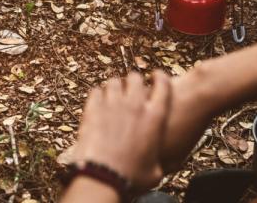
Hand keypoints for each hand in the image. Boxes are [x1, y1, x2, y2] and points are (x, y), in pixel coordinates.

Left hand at [72, 71, 170, 190]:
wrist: (104, 177)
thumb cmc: (132, 179)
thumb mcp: (154, 172)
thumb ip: (157, 161)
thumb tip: (157, 165)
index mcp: (155, 116)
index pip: (163, 84)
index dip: (160, 77)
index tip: (156, 76)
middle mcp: (135, 105)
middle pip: (135, 78)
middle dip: (134, 80)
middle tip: (132, 86)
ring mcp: (112, 104)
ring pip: (114, 82)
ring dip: (115, 86)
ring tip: (113, 92)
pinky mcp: (93, 109)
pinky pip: (95, 92)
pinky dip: (98, 94)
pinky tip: (98, 101)